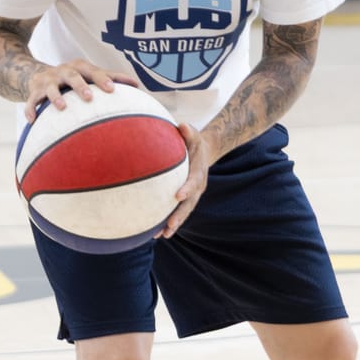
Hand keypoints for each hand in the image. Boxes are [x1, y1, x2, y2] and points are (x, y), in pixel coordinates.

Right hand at [22, 60, 139, 122]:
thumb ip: (112, 78)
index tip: (113, 89)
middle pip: (72, 76)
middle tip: (89, 98)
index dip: (102, 78)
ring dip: (55, 97)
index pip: (93, 71)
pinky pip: (30, 101)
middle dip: (80, 86)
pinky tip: (32, 121)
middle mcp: (63, 71)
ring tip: (61, 108)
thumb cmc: (74, 77)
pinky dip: (30, 110)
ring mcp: (47, 81)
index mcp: (79, 67)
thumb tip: (138, 84)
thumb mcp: (90, 74)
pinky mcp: (34, 91)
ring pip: (50, 88)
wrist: (39, 74)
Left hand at [161, 123, 220, 237]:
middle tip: (170, 225)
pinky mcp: (185, 199)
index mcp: (198, 171)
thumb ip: (188, 131)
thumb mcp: (193, 134)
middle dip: (180, 215)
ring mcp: (192, 195)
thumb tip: (181, 125)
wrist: (203, 152)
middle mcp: (197, 186)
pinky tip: (156, 233)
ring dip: (174, 224)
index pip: (194, 181)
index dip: (187, 189)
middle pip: (189, 204)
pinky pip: (177, 212)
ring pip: (184, 212)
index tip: (178, 195)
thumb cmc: (194, 141)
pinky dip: (168, 223)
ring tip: (162, 235)